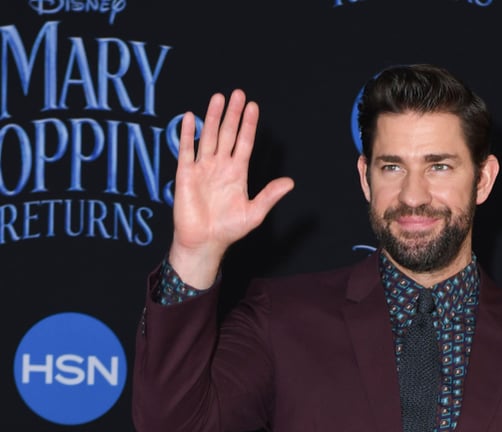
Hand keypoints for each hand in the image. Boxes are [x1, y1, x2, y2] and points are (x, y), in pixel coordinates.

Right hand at [169, 90, 294, 287]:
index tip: (253, 107)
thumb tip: (290, 183)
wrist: (204, 242)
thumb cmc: (228, 230)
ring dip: (213, 117)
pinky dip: (188, 134)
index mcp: (237, 173)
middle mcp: (220, 166)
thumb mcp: (254, 213)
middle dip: (233, 114)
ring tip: (219, 97)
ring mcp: (203, 168)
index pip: (244, 143)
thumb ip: (270, 196)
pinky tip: (191, 117)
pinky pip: (186, 150)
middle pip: (227, 134)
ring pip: (209, 136)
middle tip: (238, 93)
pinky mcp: (186, 174)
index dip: (248, 125)